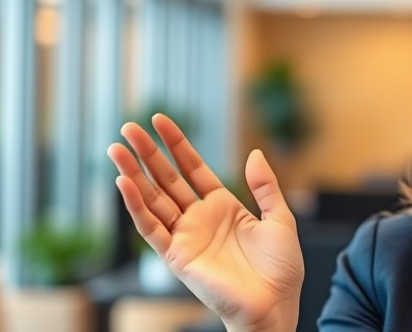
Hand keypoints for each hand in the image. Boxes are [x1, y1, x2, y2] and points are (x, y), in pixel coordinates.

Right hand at [108, 113, 303, 331]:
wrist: (275, 305)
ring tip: (116, 149)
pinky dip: (137, 207)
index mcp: (223, 206)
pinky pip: (151, 228)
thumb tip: (254, 153)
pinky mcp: (177, 256)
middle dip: (148, 153)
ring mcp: (186, 236)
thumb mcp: (280, 218)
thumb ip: (265, 186)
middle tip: (129, 127)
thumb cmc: (281, 269)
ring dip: (133, 175)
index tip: (160, 120)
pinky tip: (124, 184)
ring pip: (153, 199)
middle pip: (167, 179)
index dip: (177, 144)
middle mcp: (200, 218)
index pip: (193, 168)